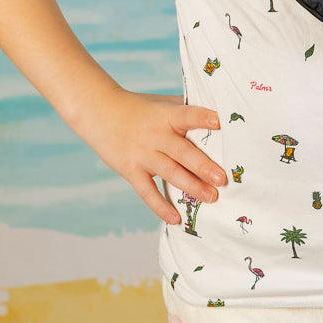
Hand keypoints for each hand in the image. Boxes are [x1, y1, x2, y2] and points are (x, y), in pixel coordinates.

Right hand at [79, 88, 226, 224]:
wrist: (100, 112)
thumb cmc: (139, 108)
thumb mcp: (162, 103)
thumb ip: (185, 109)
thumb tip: (219, 114)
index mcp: (167, 115)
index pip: (188, 114)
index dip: (203, 117)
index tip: (220, 121)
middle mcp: (156, 135)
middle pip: (182, 152)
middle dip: (203, 166)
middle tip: (222, 179)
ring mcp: (143, 154)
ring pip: (170, 172)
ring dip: (191, 186)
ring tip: (211, 197)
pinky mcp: (130, 170)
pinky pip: (147, 191)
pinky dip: (160, 206)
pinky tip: (175, 218)